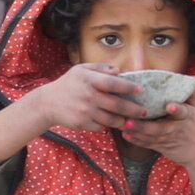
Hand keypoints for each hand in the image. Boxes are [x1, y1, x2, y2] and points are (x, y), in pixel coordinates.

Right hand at [29, 63, 148, 131]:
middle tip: (145, 111)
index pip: (114, 83)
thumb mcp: (81, 70)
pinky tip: (111, 121)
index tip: (141, 90)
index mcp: (90, 80)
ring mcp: (86, 111)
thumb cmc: (69, 84)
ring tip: (130, 118)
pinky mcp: (83, 123)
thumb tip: (119, 71)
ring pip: (112, 119)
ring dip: (124, 120)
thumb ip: (100, 68)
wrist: (48, 103)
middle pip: (118, 105)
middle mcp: (88, 96)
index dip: (129, 87)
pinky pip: (101, 126)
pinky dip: (108, 124)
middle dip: (134, 109)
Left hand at [122, 94, 194, 194]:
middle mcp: (176, 128)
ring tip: (122, 125)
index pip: (183, 111)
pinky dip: (136, 140)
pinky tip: (125, 135)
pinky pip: (147, 144)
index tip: (169, 106)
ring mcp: (168, 139)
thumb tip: (191, 77)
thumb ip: (190, 94)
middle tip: (129, 120)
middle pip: (159, 128)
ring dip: (135, 131)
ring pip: (150, 137)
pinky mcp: (161, 147)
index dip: (176, 109)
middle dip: (143, 126)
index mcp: (187, 116)